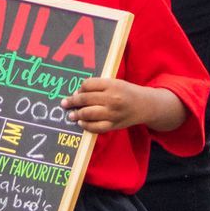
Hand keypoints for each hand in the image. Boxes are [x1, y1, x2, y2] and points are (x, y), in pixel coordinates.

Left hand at [63, 78, 178, 134]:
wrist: (145, 105)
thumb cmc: (127, 92)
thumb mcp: (115, 82)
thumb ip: (98, 86)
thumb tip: (78, 93)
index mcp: (112, 85)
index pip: (88, 85)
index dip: (79, 89)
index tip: (76, 92)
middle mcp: (112, 99)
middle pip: (85, 99)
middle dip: (72, 102)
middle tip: (64, 103)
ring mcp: (113, 114)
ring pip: (88, 114)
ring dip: (76, 114)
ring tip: (71, 115)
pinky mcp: (114, 125)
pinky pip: (96, 127)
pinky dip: (86, 125)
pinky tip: (81, 123)